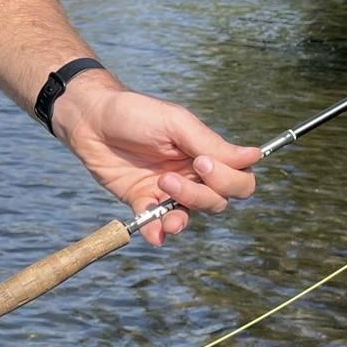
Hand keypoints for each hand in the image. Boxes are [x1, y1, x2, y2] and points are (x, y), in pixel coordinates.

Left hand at [52, 78, 259, 245]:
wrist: (90, 119)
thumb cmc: (135, 113)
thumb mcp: (176, 123)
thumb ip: (211, 144)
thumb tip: (255, 155)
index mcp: (206, 154)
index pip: (239, 179)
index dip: (228, 178)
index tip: (201, 162)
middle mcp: (192, 175)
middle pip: (218, 201)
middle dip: (201, 196)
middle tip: (169, 177)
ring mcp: (167, 191)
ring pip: (190, 216)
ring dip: (180, 215)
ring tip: (161, 194)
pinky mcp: (141, 200)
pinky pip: (155, 224)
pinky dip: (156, 231)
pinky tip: (154, 233)